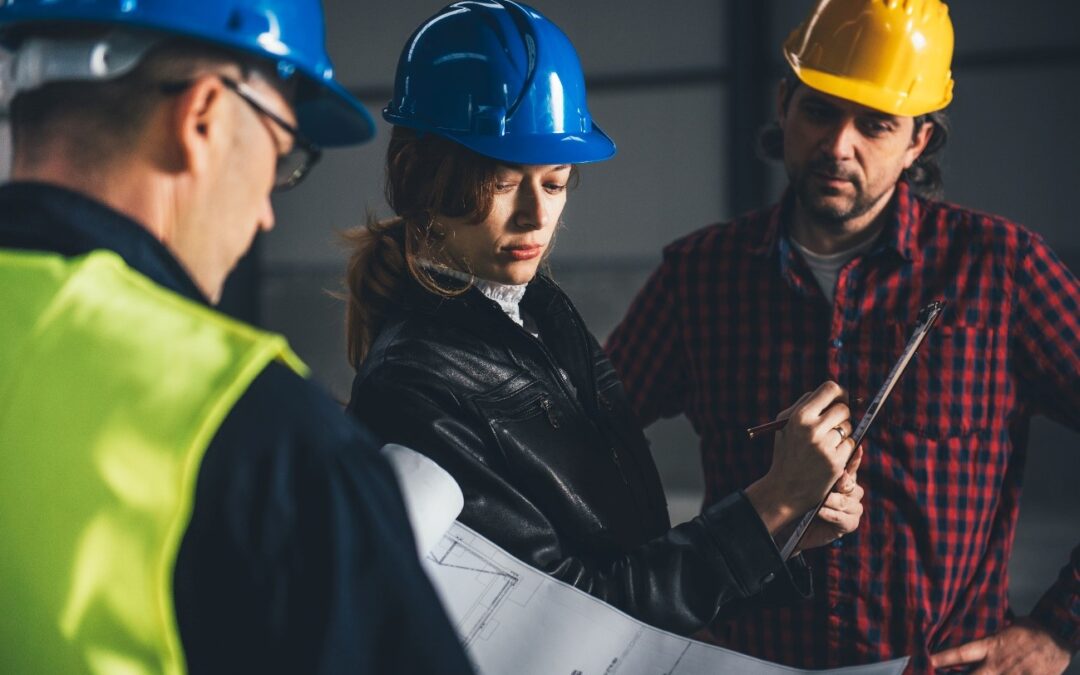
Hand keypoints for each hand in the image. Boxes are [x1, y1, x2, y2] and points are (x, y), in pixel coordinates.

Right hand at [745, 381, 856, 534]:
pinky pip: (851, 445)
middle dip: (843, 415)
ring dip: (843, 433)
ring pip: (849, 427)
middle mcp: (812, 429)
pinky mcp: (836, 462)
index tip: (842, 398)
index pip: (830, 389)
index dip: (840, 392)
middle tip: (836, 423)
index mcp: (799, 416)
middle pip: (843, 409)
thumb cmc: (786, 452)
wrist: (784, 489)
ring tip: (826, 444)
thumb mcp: (785, 425)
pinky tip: (830, 456)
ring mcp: (825, 446)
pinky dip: (844, 448)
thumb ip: (805, 405)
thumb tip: (833, 392)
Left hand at [797, 447, 863, 551]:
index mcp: (843, 478)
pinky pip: (844, 518)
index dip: (855, 458)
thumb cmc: (796, 501)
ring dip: (832, 501)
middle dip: (840, 483)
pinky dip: (831, 514)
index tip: (857, 448)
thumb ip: (815, 469)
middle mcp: (851, 492)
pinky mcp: (850, 524)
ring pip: (847, 501)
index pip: (852, 466)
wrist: (790, 527)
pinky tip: (820, 512)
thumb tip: (818, 446)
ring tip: (819, 501)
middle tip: (833, 481)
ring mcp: (852, 509)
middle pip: (851, 484)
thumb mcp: (804, 482)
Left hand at [930, 617, 1071, 673]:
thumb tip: (971, 644)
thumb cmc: (1030, 629)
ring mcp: (1014, 674)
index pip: (960, 653)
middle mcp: (999, 663)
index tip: (927, 662)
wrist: (1057, 633)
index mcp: (991, 646)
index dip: (942, 659)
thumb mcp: (1004, 629)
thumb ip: (988, 641)